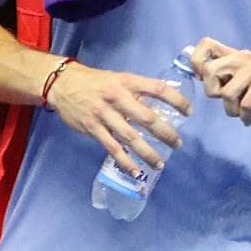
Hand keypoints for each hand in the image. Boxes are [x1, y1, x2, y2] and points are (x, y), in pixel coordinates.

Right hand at [44, 59, 192, 176]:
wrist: (62, 85)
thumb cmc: (97, 82)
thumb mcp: (119, 79)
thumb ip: (138, 92)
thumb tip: (161, 108)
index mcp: (128, 82)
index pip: (158, 89)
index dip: (177, 100)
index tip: (189, 112)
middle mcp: (117, 98)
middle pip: (147, 117)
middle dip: (165, 133)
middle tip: (177, 143)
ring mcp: (104, 115)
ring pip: (130, 137)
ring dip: (147, 152)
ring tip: (160, 163)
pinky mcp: (93, 129)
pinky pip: (112, 148)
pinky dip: (125, 161)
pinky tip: (136, 171)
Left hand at [191, 38, 250, 125]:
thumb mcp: (234, 85)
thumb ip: (218, 78)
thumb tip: (196, 74)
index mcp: (233, 55)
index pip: (205, 44)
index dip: (197, 62)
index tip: (204, 79)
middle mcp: (243, 56)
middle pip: (209, 71)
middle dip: (212, 92)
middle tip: (226, 101)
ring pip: (227, 92)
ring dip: (230, 109)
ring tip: (239, 112)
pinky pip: (245, 103)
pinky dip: (244, 116)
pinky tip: (248, 119)